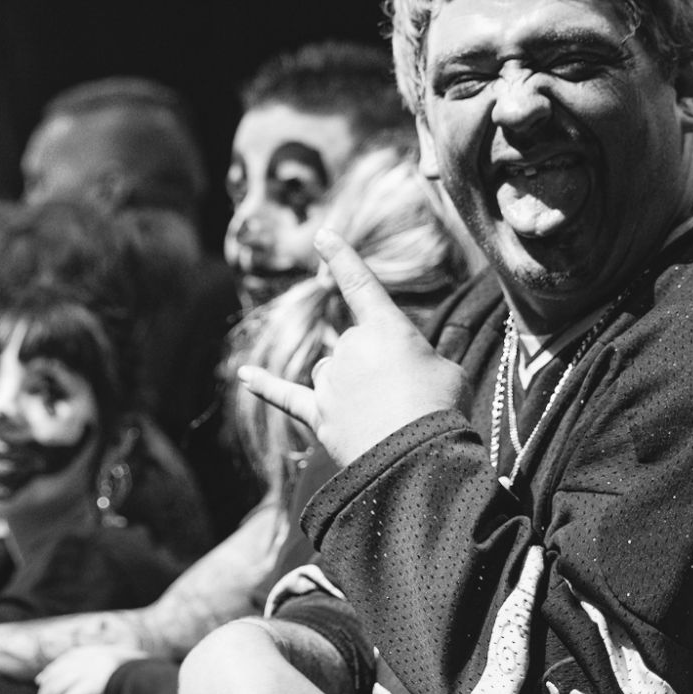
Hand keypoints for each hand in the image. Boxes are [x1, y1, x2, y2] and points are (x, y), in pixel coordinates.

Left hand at [237, 229, 463, 467]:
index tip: (323, 235)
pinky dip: (265, 387)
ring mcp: (330, 382)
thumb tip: (403, 374)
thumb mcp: (447, 372)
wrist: (417, 458)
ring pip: (329, 372)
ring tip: (382, 416)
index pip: (360, 283)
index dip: (341, 258)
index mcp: (386, 328)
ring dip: (350, 387)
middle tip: (408, 399)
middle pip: (352, 347)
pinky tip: (245, 377)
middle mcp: (350, 348)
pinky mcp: (318, 415)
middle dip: (376, 369)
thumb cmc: (440, 410)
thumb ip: (419, 362)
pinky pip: (286, 396)